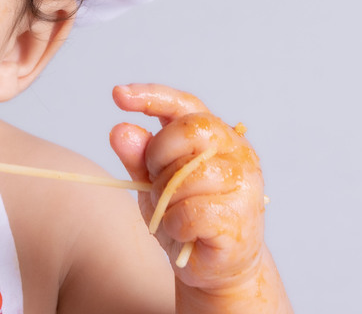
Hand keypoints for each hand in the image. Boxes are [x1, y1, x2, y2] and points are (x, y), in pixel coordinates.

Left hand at [110, 83, 266, 293]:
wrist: (217, 265)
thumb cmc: (186, 215)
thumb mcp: (154, 181)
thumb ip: (138, 155)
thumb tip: (120, 130)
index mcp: (217, 135)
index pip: (184, 105)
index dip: (151, 96)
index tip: (118, 95)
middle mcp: (237, 152)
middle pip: (187, 131)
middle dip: (158, 156)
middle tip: (156, 181)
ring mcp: (243, 184)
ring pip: (184, 178)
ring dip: (164, 200)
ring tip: (173, 214)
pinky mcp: (238, 218)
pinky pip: (188, 213)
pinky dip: (173, 225)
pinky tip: (183, 232)